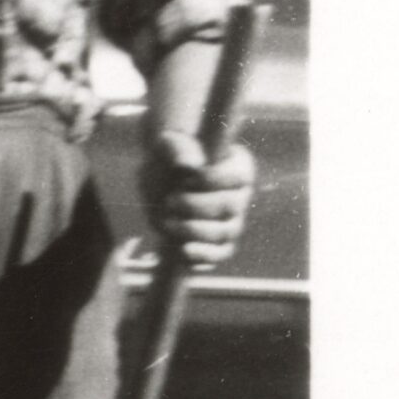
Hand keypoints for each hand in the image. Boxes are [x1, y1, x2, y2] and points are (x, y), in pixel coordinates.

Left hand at [141, 130, 255, 271]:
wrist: (158, 178)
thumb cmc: (168, 155)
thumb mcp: (169, 143)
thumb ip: (179, 149)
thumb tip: (188, 165)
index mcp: (238, 167)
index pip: (239, 179)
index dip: (213, 181)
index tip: (187, 177)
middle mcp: (240, 196)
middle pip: (231, 208)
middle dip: (197, 206)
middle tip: (170, 200)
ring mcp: (231, 221)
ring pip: (225, 233)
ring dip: (195, 230)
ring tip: (168, 221)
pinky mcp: (217, 242)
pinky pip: (221, 254)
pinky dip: (206, 255)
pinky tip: (185, 250)